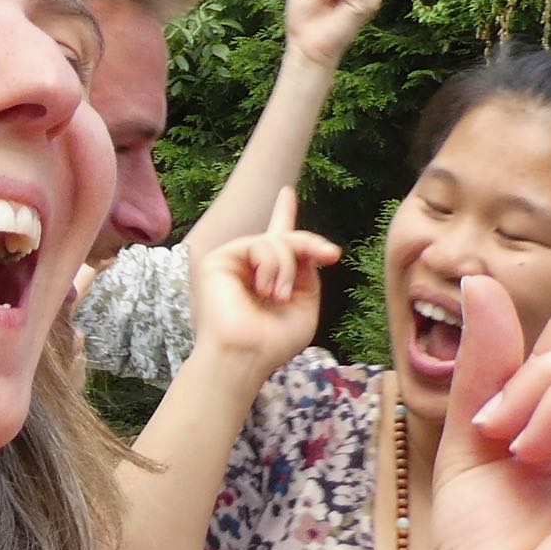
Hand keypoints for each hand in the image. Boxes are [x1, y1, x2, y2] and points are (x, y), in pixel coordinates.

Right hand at [185, 186, 345, 373]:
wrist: (246, 356)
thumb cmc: (274, 342)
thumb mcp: (306, 304)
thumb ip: (306, 273)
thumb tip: (302, 251)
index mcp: (268, 278)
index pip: (278, 241)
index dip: (283, 215)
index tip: (287, 193)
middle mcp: (250, 268)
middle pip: (284, 238)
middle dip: (309, 244)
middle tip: (331, 255)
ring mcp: (234, 262)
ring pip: (275, 241)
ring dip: (287, 267)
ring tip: (278, 296)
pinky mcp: (220, 260)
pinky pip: (259, 245)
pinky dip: (272, 265)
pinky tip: (264, 289)